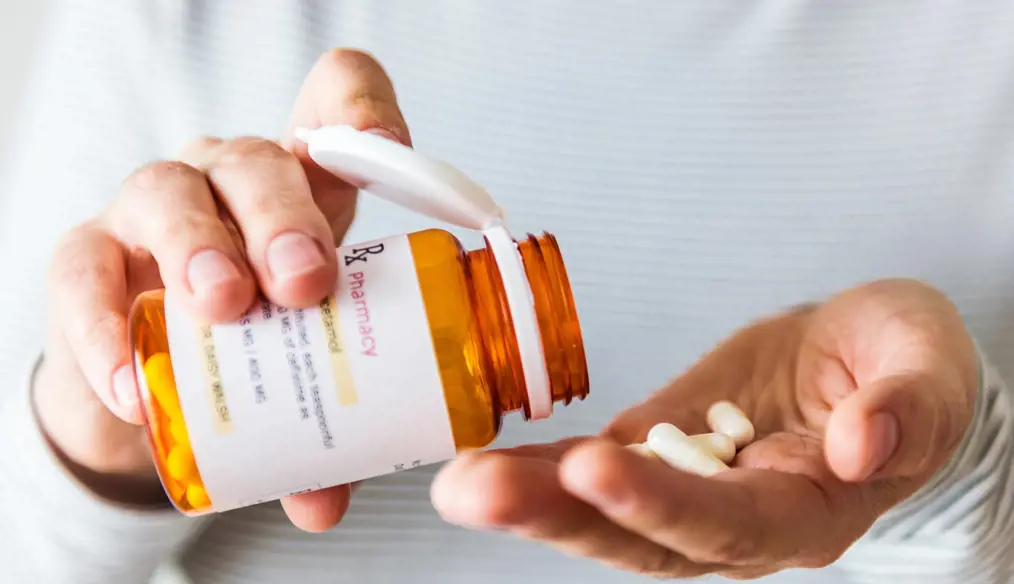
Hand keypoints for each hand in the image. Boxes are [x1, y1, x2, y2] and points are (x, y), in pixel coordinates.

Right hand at [34, 49, 409, 530]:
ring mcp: (153, 211)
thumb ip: (325, 429)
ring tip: (225, 307)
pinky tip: (133, 380)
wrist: (152, 372)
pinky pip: (84, 272)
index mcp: (303, 188)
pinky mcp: (88, 259)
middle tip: (307, 282)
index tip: (392, 156)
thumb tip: (324, 501)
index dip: (365, 115)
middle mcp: (227, 182)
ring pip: (170, 193)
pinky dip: (107, 325)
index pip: (334, 106)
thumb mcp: (305, 370)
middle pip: (255, 159)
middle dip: (284, 216)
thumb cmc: (254, 344)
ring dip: (201, 247)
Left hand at [431, 278, 977, 578]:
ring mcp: (688, 490)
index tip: (595, 468)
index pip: (729, 525)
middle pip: (642, 539)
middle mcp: (738, 522)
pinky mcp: (657, 452)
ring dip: (529, 499)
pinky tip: (485, 460)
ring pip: (604, 514)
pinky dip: (539, 468)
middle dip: (558, 515)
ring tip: (458, 482)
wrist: (861, 360)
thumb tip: (858, 443)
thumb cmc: (900, 365)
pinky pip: (594, 470)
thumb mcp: (928, 368)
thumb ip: (908, 407)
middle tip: (475, 489)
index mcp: (810, 509)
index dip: (662, 505)